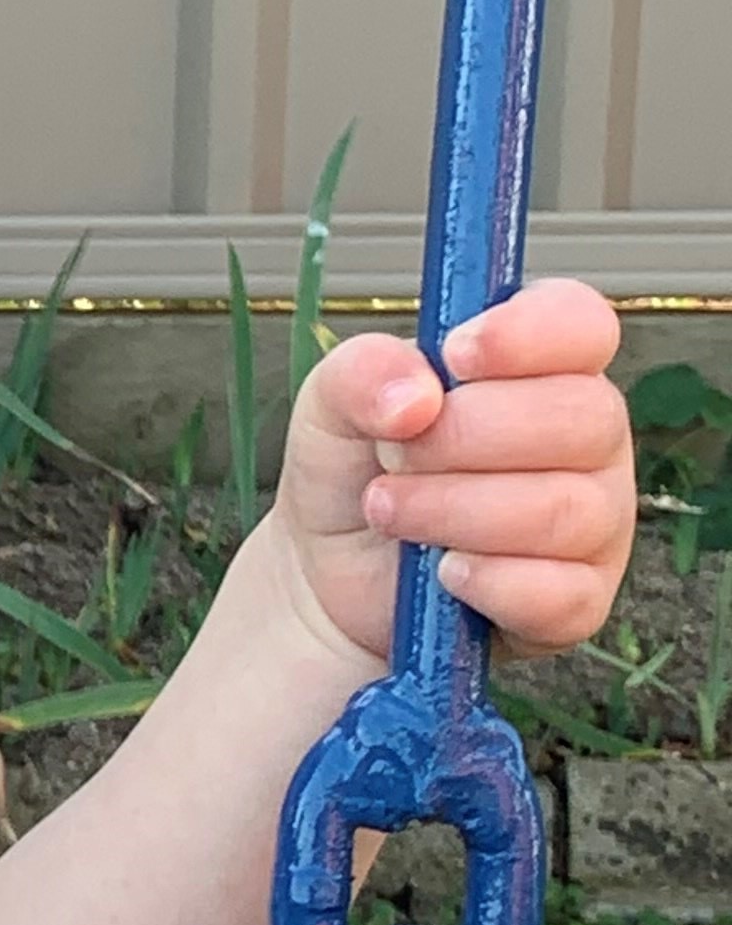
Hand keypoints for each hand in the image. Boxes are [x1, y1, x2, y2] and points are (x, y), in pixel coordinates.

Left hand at [270, 278, 633, 664]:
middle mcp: (588, 437)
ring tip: (391, 512)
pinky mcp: (579, 599)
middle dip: (464, 437)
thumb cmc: (355, 471)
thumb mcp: (330, 404)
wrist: (329, 578)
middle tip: (397, 457)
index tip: (456, 356)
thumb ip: (362, 372)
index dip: (529, 335)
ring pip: (562, 509)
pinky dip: (486, 582)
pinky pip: (558, 592)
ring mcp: (596, 521)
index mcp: (544, 366)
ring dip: (454, 510)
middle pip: (582, 417)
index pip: (583, 324)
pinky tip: (442, 574)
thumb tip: (417, 396)